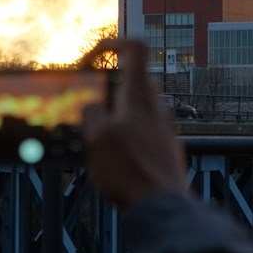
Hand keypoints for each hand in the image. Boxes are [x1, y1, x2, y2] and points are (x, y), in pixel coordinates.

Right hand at [80, 39, 187, 207]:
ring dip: (114, 116)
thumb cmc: (131, 174)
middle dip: (106, 88)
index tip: (91, 60)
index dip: (111, 44)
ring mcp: (164, 127)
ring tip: (96, 141)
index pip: (135, 48)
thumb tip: (93, 107)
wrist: (163, 208)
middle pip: (131, 80)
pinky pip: (143, 130)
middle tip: (86, 107)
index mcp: (139, 96)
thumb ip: (93, 113)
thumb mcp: (98, 139)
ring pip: (135, 107)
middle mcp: (156, 107)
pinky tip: (114, 159)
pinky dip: (126, 135)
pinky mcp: (165, 147)